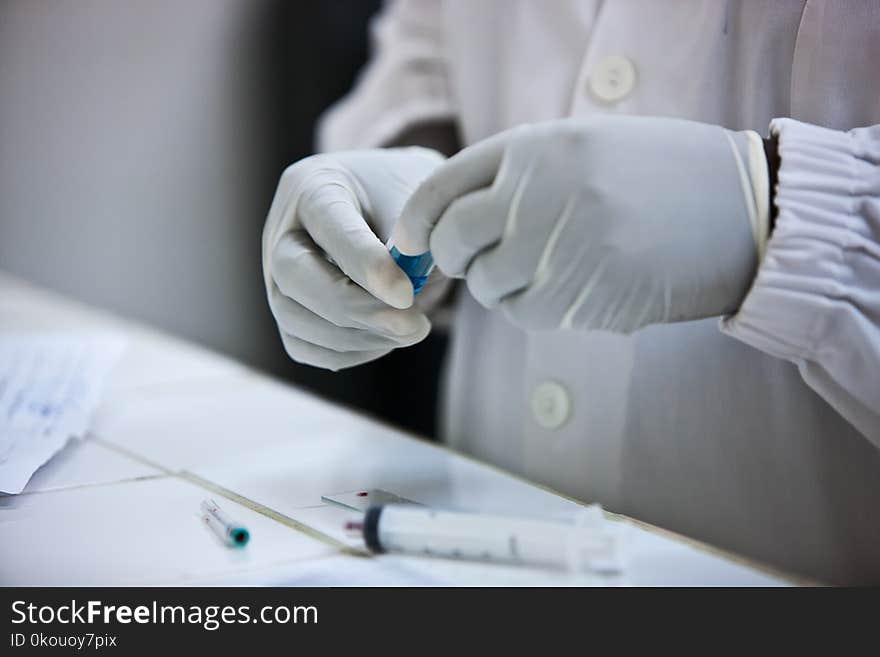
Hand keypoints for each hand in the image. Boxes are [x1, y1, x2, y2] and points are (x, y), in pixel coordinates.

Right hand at [263, 147, 443, 369]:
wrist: (395, 213)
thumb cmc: (407, 200)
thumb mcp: (420, 199)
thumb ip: (412, 235)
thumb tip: (402, 285)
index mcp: (313, 186)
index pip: (328, 226)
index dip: (366, 265)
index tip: (407, 294)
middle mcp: (282, 230)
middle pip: (292, 276)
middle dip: (354, 309)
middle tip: (412, 324)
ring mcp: (276, 274)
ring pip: (294, 319)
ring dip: (357, 337)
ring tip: (411, 329)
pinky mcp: (288, 310)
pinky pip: (305, 347)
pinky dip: (349, 353)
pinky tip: (388, 339)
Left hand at [397, 116, 766, 332]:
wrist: (742, 210)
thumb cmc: (660, 175)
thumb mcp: (585, 146)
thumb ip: (519, 173)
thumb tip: (452, 220)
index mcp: (536, 148)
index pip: (441, 188)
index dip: (416, 221)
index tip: (410, 240)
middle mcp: (540, 195)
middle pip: (455, 242)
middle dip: (454, 258)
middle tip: (473, 260)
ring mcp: (561, 250)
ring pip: (489, 287)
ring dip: (501, 286)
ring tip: (544, 267)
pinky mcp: (585, 299)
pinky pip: (527, 315)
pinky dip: (534, 308)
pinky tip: (569, 288)